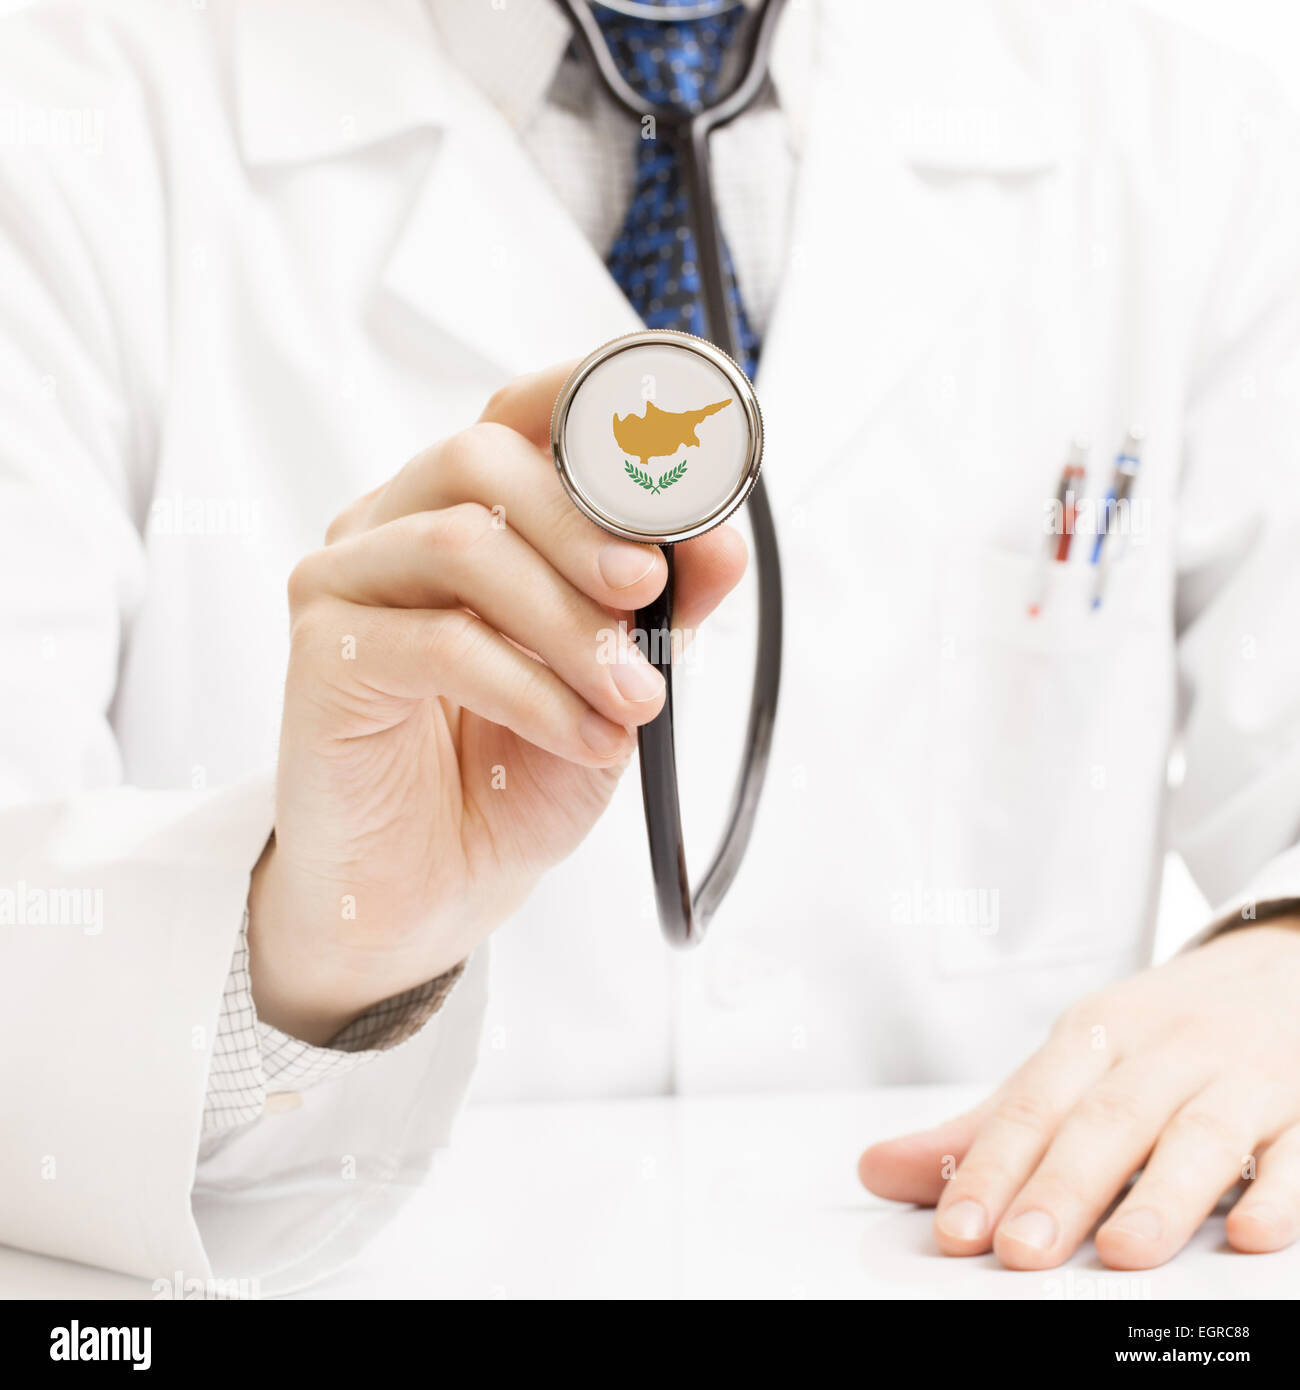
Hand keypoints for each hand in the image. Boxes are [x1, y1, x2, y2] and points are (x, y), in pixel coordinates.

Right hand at [249, 363, 745, 1042]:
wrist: (431, 889)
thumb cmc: (510, 775)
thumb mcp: (615, 684)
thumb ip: (663, 609)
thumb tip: (721, 540)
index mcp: (466, 511)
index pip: (518, 414)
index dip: (590, 397)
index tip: (675, 434)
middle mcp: (396, 526)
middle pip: (481, 459)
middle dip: (585, 524)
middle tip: (649, 592)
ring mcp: (347, 584)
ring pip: (461, 544)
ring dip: (571, 626)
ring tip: (633, 700)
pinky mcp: (323, 655)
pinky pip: (439, 643)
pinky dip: (532, 689)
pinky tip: (583, 736)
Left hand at [859, 920, 1299, 1267]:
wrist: (1281, 963)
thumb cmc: (1162, 1030)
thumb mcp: (1074, 1060)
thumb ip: (985, 1127)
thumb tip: (879, 1170)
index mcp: (1097, 1035)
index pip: (1033, 1103)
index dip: (991, 1165)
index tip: (955, 1227)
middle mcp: (1165, 1050)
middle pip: (1108, 1119)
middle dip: (1062, 1187)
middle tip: (1020, 1250)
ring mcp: (1242, 1076)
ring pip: (1201, 1134)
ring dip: (1162, 1194)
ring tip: (1121, 1252)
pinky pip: (1299, 1150)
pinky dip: (1278, 1191)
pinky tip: (1251, 1233)